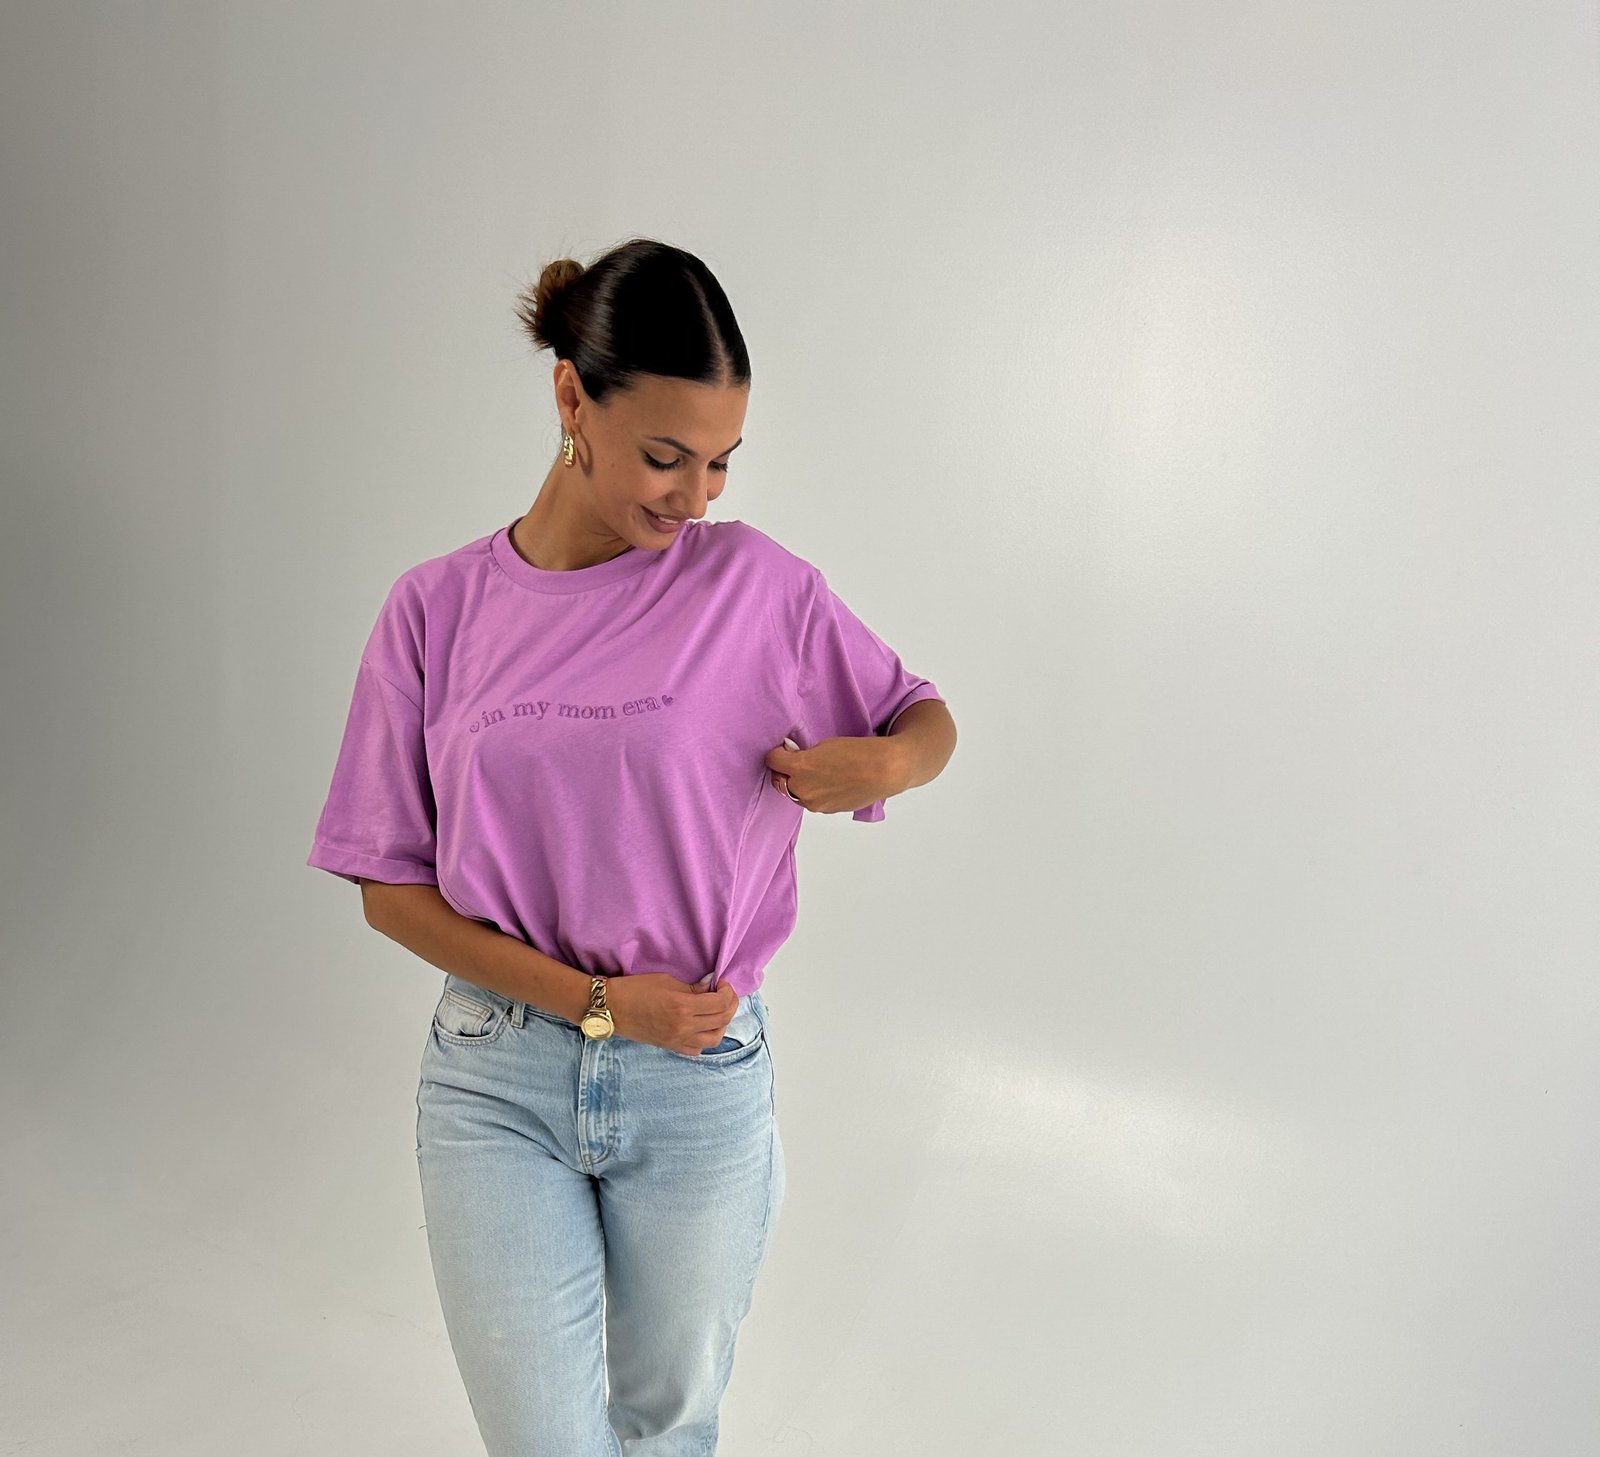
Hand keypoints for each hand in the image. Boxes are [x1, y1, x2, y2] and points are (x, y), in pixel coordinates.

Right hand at [603, 972, 739, 1055]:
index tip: (722, 983)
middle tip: (725, 994)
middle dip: (730, 1004)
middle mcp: (684, 1027)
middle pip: (722, 1020)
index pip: (720, 1003)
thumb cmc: (635, 989)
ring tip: (717, 1011)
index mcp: (683, 1007)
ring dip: (722, 1024)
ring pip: (715, 1039)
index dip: (728, 991)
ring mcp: (678, 1040)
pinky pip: (697, 1049)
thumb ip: (693, 987)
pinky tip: (702, 1026)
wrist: (610, 1008)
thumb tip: (711, 985)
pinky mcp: (671, 1047)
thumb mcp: (666, 980)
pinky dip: (706, 1038)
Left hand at [763, 735, 903, 814]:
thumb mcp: (824, 745)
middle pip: (779, 780)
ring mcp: (813, 804)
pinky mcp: (825, 811)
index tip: (784, 750)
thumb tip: (795, 760)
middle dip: (785, 771)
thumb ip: (804, 755)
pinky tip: (830, 783)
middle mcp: (801, 789)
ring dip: (799, 784)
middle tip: (797, 761)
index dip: (778, 753)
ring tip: (817, 773)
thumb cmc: (858, 753)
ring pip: (794, 793)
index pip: (772, 760)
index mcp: (799, 768)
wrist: (883, 771)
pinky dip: (814, 793)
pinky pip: (811, 801)